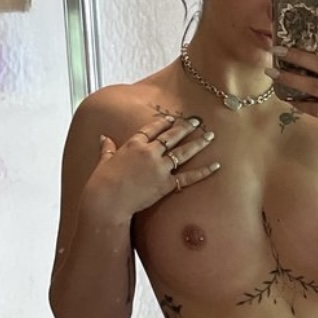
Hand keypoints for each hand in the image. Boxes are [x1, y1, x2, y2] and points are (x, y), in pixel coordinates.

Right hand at [84, 112, 219, 221]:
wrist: (107, 200)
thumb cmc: (102, 182)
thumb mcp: (104, 161)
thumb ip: (106, 148)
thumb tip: (104, 138)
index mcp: (133, 144)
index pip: (151, 129)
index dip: (163, 122)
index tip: (172, 118)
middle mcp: (149, 152)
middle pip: (171, 136)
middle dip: (186, 127)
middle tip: (198, 121)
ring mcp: (159, 167)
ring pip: (183, 152)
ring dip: (198, 143)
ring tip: (210, 136)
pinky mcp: (166, 184)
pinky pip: (188, 177)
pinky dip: (203, 171)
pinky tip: (216, 165)